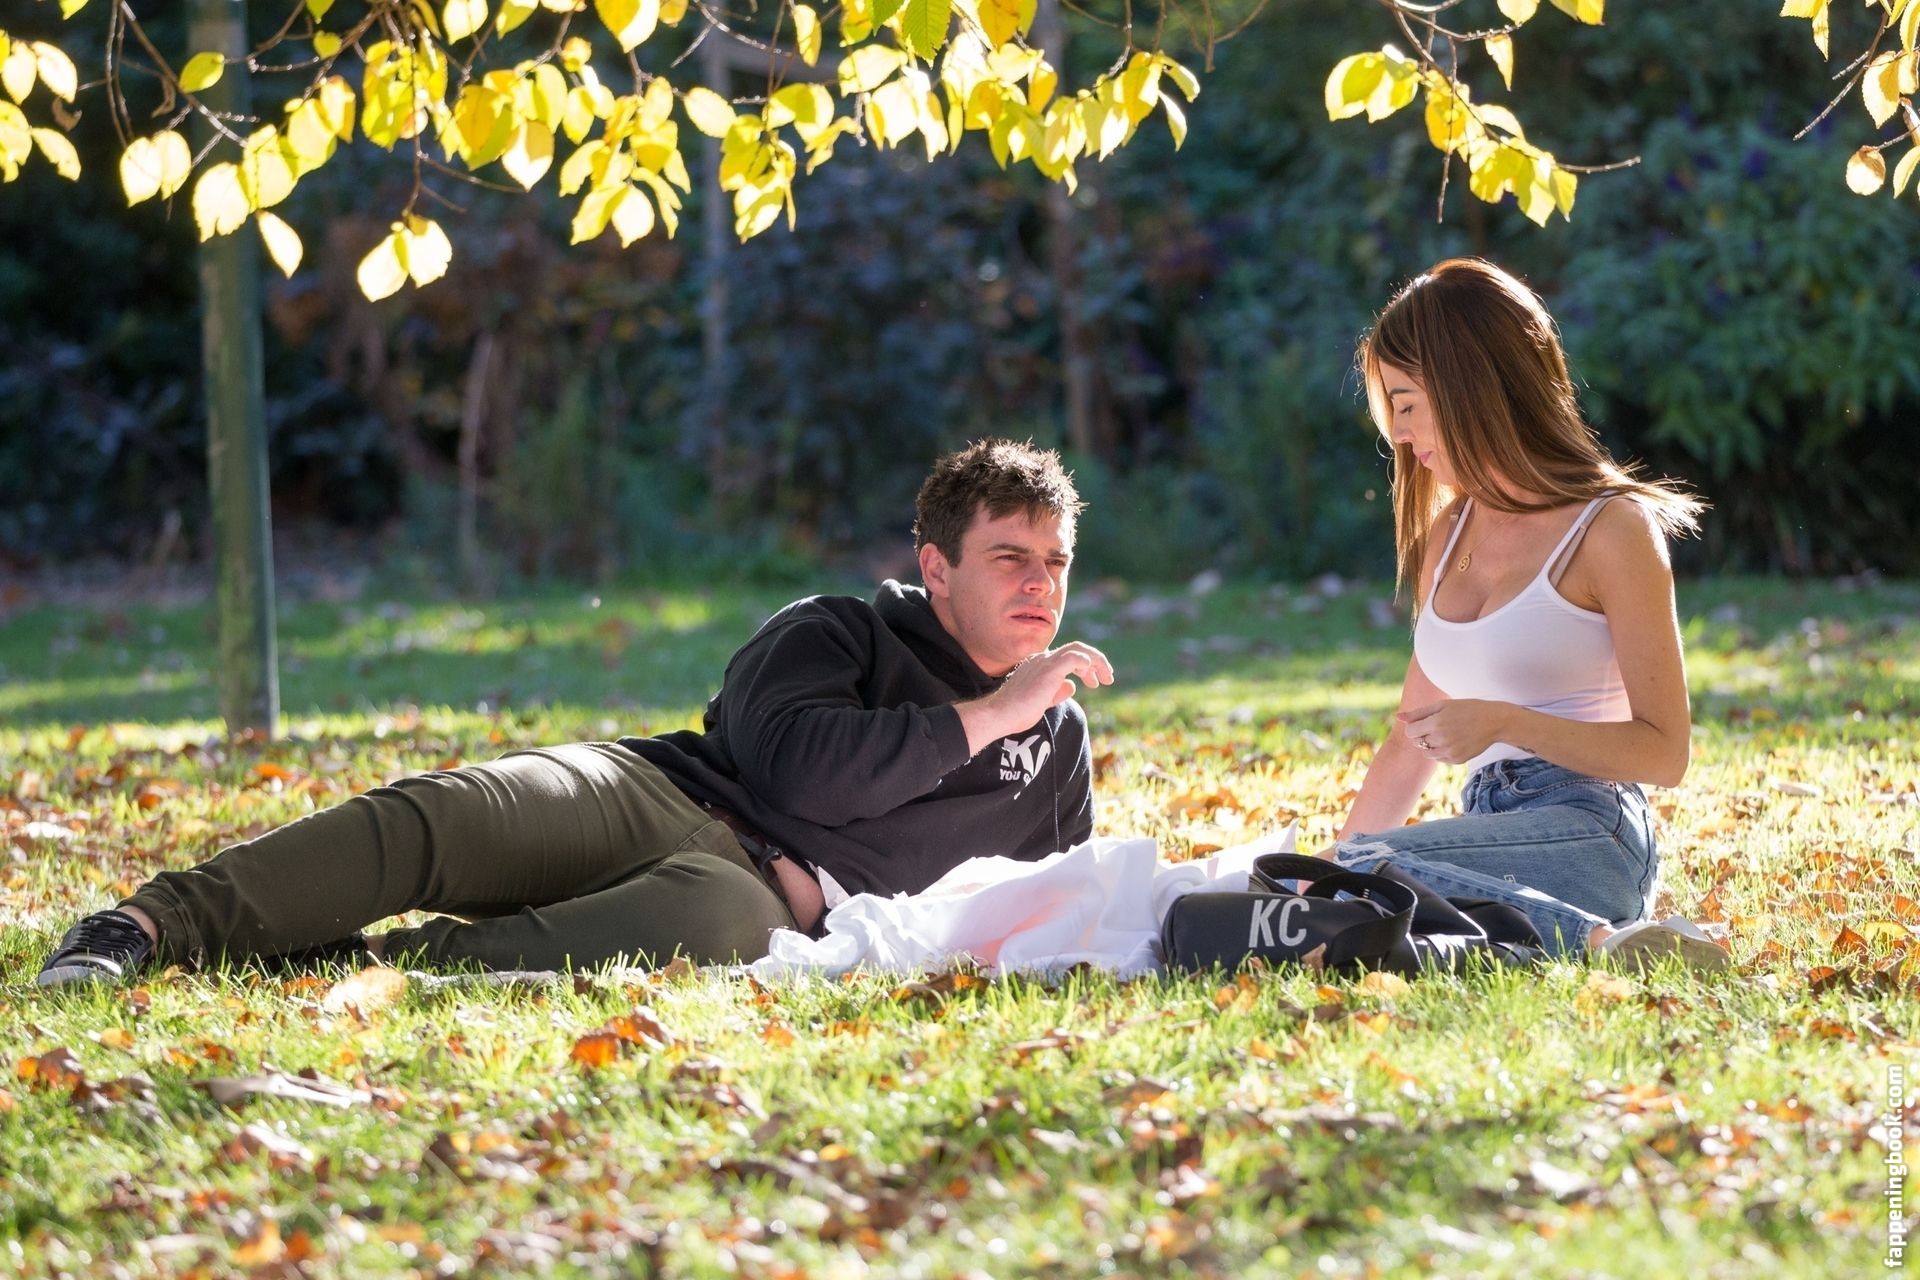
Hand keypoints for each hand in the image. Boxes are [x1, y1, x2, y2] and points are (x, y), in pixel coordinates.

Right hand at [957, 641, 1113, 754]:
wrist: (999, 715)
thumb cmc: (1015, 713)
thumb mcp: (1041, 702)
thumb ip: (1056, 692)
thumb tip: (1072, 685)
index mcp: (1039, 664)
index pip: (1067, 656)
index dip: (1085, 666)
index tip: (1094, 682)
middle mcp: (1042, 659)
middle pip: (1076, 649)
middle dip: (1096, 661)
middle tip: (1108, 678)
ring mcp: (1045, 663)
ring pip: (1078, 650)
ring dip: (1097, 662)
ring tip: (1107, 678)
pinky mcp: (1049, 670)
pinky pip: (1074, 657)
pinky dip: (1088, 663)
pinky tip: (1093, 675)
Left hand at [1397, 699, 1514, 765]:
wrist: (1494, 722)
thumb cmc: (1467, 709)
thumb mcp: (1443, 705)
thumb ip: (1418, 713)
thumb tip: (1398, 717)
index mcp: (1436, 722)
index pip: (1410, 732)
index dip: (1414, 727)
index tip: (1424, 723)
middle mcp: (1441, 739)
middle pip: (1417, 743)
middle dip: (1422, 736)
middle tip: (1437, 727)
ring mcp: (1449, 751)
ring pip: (1426, 753)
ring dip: (1430, 745)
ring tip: (1445, 734)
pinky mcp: (1457, 760)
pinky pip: (1439, 759)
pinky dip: (1441, 751)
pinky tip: (1454, 741)